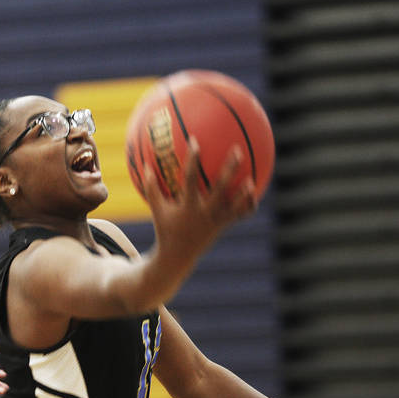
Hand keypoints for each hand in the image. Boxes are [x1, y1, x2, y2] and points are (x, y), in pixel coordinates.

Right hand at [142, 138, 256, 253]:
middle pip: (220, 189)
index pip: (190, 179)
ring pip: (235, 205)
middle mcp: (204, 212)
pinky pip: (239, 215)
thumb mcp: (157, 210)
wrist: (178, 256)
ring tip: (252, 177)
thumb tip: (144, 166)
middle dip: (229, 170)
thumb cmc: (166, 229)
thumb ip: (151, 189)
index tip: (195, 141)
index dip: (192, 160)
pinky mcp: (223, 226)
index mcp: (187, 206)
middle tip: (237, 151)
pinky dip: (247, 205)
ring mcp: (216, 220)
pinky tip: (254, 192)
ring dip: (244, 192)